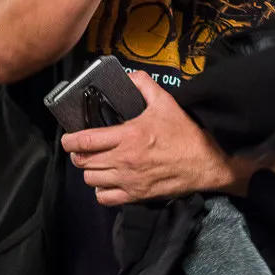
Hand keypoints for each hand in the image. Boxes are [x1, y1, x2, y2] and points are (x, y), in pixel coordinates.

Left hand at [61, 71, 255, 206]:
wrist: (206, 162)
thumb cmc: (184, 132)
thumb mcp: (165, 102)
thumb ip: (144, 85)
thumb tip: (127, 76)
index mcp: (128, 136)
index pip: (86, 141)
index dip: (70, 140)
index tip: (68, 138)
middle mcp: (124, 160)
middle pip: (84, 161)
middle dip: (78, 154)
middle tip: (83, 148)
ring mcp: (129, 181)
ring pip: (91, 180)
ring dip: (90, 170)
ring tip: (96, 162)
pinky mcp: (136, 195)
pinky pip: (105, 198)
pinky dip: (101, 190)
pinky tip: (107, 180)